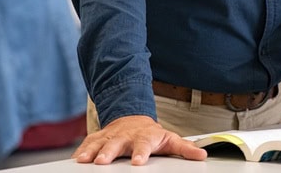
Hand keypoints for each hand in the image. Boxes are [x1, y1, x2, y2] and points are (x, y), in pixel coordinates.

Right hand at [73, 115, 206, 164]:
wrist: (133, 119)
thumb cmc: (152, 135)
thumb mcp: (170, 139)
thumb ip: (185, 149)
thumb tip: (203, 155)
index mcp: (145, 136)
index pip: (143, 145)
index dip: (140, 153)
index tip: (137, 162)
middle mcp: (127, 135)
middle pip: (117, 144)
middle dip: (109, 152)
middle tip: (102, 162)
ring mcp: (112, 136)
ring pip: (100, 142)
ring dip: (92, 151)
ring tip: (85, 160)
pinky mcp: (99, 137)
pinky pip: (88, 143)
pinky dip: (82, 150)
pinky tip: (77, 159)